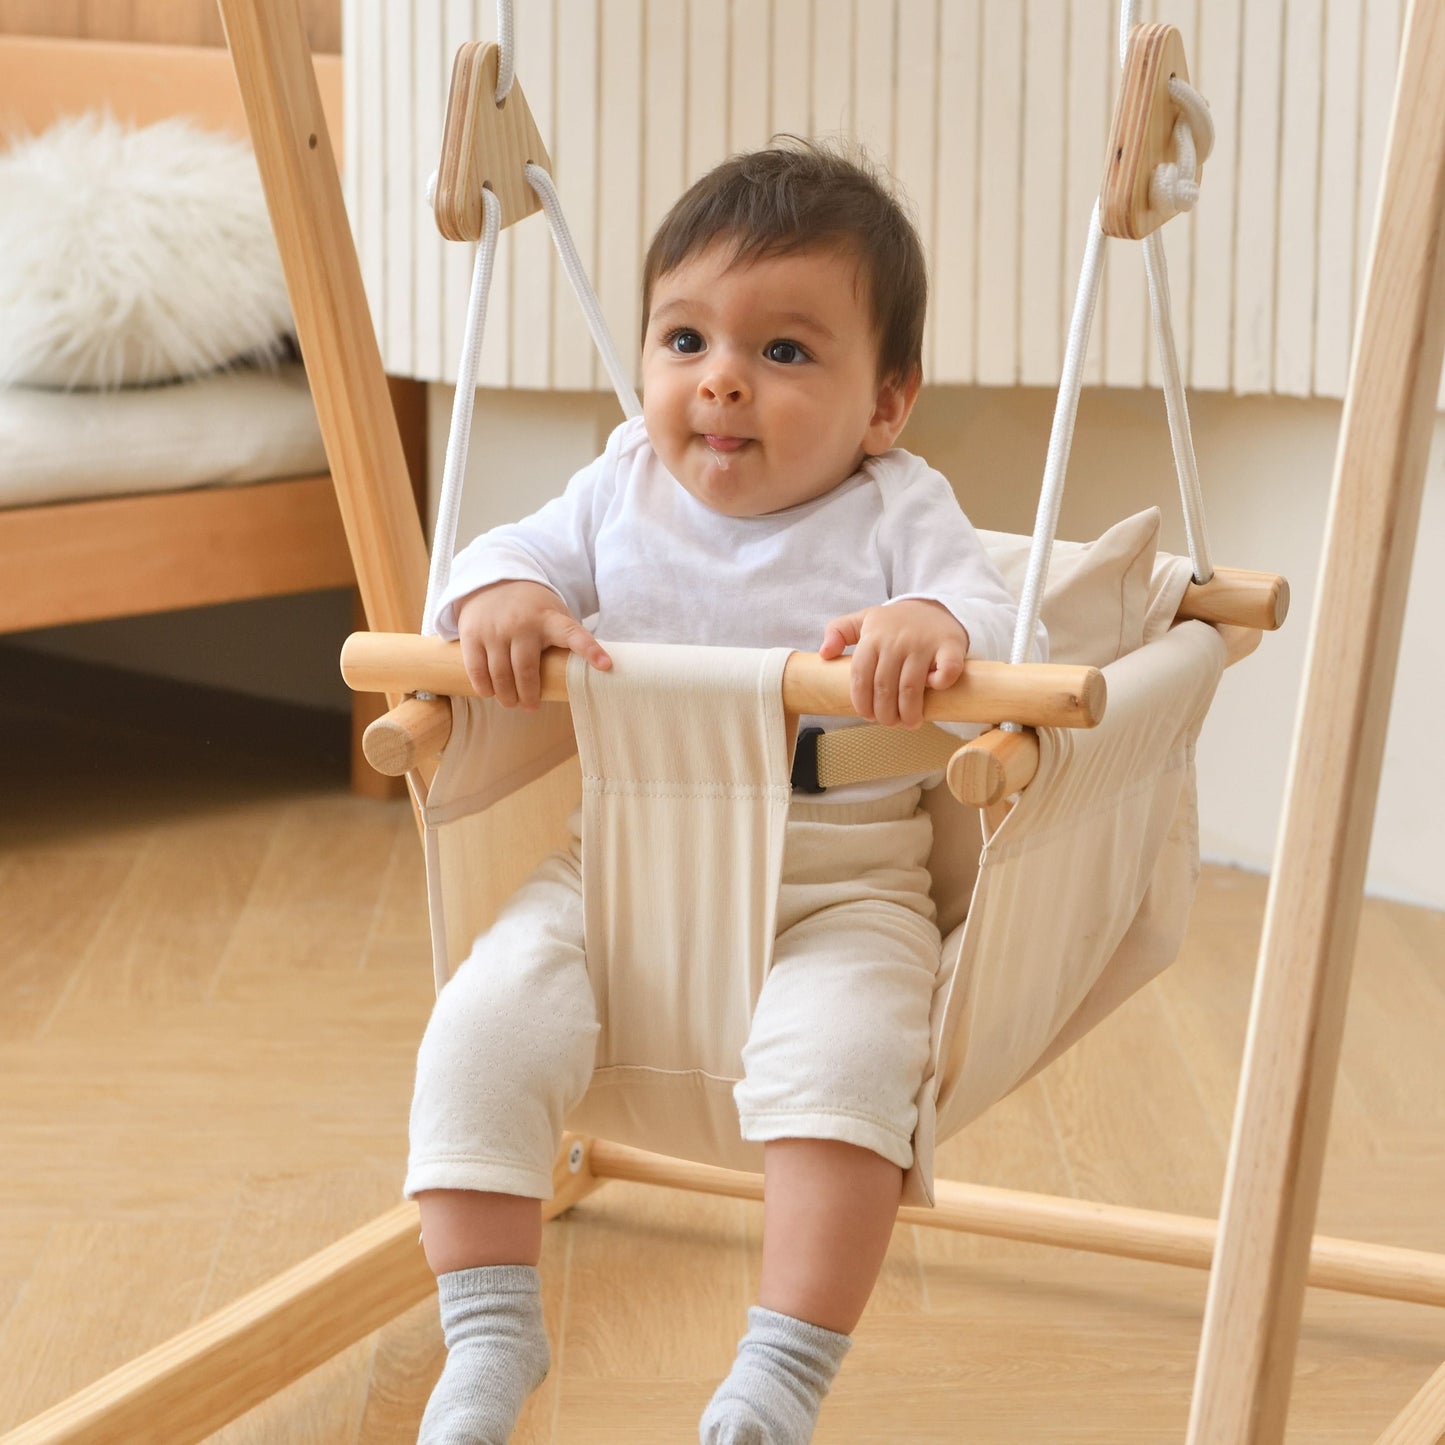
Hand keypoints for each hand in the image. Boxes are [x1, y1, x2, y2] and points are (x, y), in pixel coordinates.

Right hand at [455, 579, 610, 709]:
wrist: (494, 582)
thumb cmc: (532, 609)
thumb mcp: (554, 614)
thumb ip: (569, 637)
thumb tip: (593, 672)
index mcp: (549, 619)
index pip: (574, 634)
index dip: (590, 650)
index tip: (606, 665)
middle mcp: (522, 624)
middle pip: (525, 670)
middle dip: (529, 695)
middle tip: (530, 706)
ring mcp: (495, 629)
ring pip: (500, 674)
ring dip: (507, 696)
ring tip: (512, 703)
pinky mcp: (472, 634)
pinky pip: (477, 669)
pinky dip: (484, 687)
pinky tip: (490, 692)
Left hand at [819, 600, 969, 727]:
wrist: (936, 607)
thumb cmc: (896, 622)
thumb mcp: (864, 619)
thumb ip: (839, 631)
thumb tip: (824, 653)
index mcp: (873, 637)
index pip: (860, 678)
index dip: (862, 702)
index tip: (867, 715)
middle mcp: (897, 640)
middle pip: (884, 688)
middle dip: (885, 713)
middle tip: (889, 722)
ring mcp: (924, 643)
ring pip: (911, 687)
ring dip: (909, 712)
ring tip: (910, 722)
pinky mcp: (950, 646)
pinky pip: (946, 670)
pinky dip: (940, 684)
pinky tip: (935, 691)